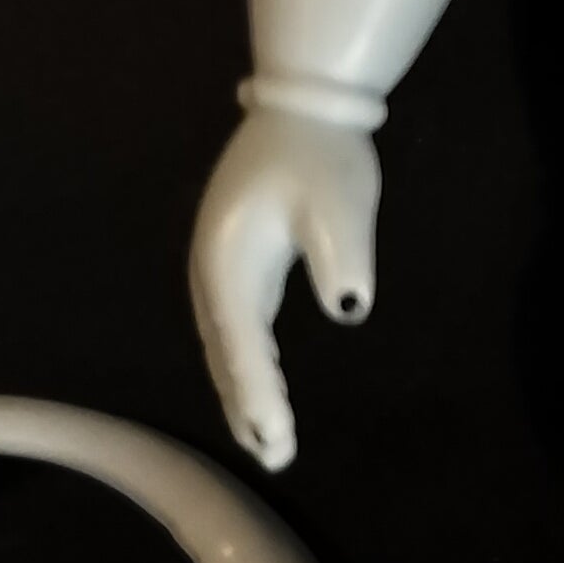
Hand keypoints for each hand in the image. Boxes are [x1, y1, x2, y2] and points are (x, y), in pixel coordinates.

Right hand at [190, 107, 380, 470]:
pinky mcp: (242, 264)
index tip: (275, 434)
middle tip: (275, 456)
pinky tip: (264, 389)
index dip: (257, 391)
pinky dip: (250, 364)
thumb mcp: (340, 201)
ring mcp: (224, 267)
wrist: (306, 107)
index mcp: (230, 259)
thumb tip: (348, 306)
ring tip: (268, 442)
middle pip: (227, 352)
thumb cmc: (323, 154)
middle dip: (247, 405)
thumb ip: (343, 254)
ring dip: (245, 391)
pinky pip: (241, 328)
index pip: (243, 340)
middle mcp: (215, 271)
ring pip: (230, 345)